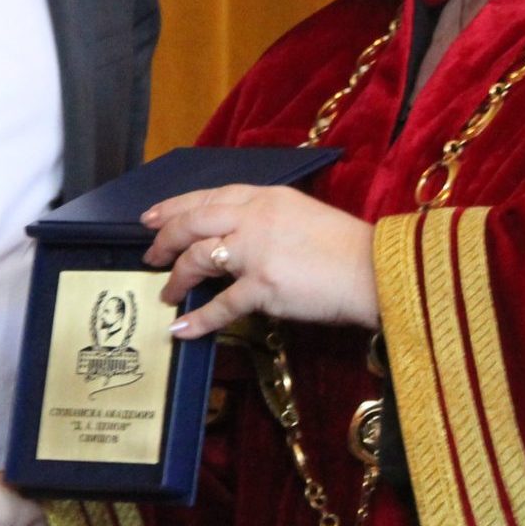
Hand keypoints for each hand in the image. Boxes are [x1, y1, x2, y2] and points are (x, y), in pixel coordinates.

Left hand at [140, 184, 376, 338]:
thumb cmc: (345, 248)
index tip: (154, 217)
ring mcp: (256, 251)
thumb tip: (238, 240)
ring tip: (166, 293)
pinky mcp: (263, 286)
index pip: (211, 196)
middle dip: (165, 237)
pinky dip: (198, 319)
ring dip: (176, 277)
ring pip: (198, 257)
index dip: (177, 206)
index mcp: (267, 197)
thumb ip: (267, 220)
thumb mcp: (302, 214)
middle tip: (150, 253)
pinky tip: (182, 328)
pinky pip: (220, 305)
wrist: (374, 271)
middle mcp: (255, 218)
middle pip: (194, 221)